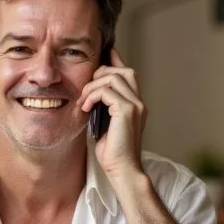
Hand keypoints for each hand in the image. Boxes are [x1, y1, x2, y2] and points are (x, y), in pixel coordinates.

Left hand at [78, 48, 147, 180]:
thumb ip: (104, 109)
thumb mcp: (106, 125)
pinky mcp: (127, 110)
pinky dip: (92, 96)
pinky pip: (106, 91)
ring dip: (93, 86)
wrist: (122, 170)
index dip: (115, 60)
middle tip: (86, 90)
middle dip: (101, 73)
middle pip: (124, 70)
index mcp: (136, 104)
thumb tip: (90, 97)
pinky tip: (85, 108)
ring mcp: (136, 105)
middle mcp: (139, 102)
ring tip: (83, 102)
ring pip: (113, 77)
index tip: (103, 54)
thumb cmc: (113, 153)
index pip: (128, 74)